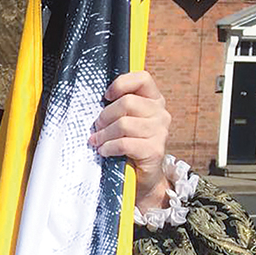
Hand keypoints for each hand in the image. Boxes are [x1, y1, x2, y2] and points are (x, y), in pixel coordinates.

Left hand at [90, 70, 171, 212]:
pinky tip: (104, 151)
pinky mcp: (155, 150)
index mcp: (154, 100)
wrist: (142, 175)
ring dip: (104, 134)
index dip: (121, 84)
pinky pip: (125, 143)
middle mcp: (160, 113)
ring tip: (97, 141)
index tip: (106, 97)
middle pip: (127, 102)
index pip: (142, 78)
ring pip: (124, 124)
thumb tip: (95, 100)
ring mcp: (160, 131)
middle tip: (97, 127)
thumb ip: (117, 107)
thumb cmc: (128, 144)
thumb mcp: (123, 120)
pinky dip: (109, 147)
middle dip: (105, 116)